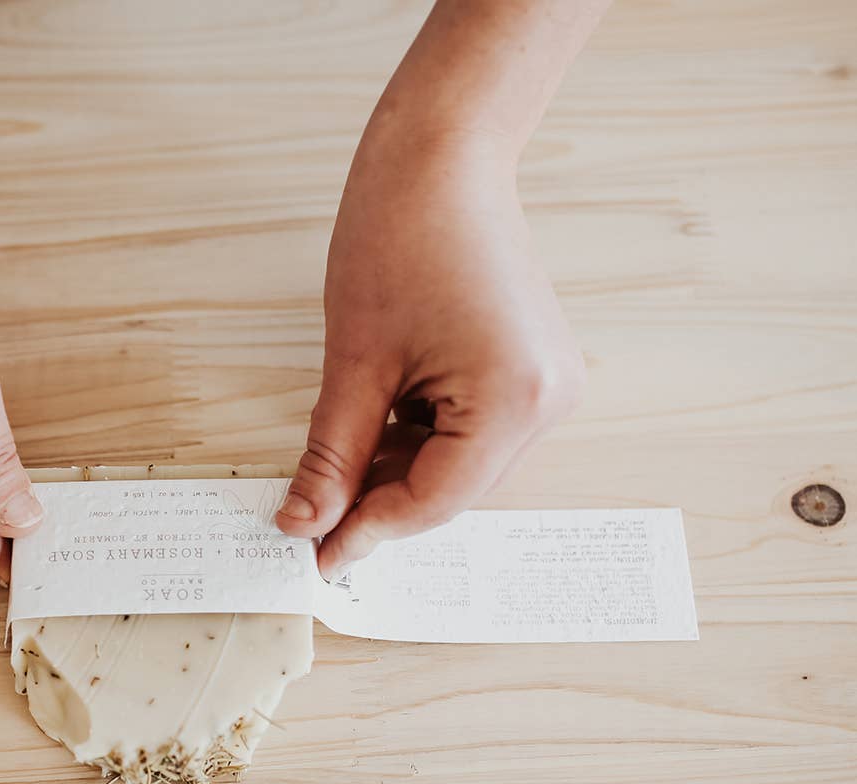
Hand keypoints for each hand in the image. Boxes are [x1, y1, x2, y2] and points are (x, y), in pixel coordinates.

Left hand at [276, 124, 583, 577]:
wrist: (443, 155)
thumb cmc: (400, 235)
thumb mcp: (355, 363)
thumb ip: (334, 456)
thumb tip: (306, 524)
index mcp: (514, 401)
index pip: (435, 501)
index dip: (369, 532)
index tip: (316, 555)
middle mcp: (549, 401)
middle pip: (453, 488)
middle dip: (382, 501)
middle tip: (313, 516)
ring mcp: (550, 383)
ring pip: (461, 463)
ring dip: (400, 468)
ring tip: (339, 456)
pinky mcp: (534, 368)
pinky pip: (473, 429)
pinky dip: (422, 436)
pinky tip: (379, 419)